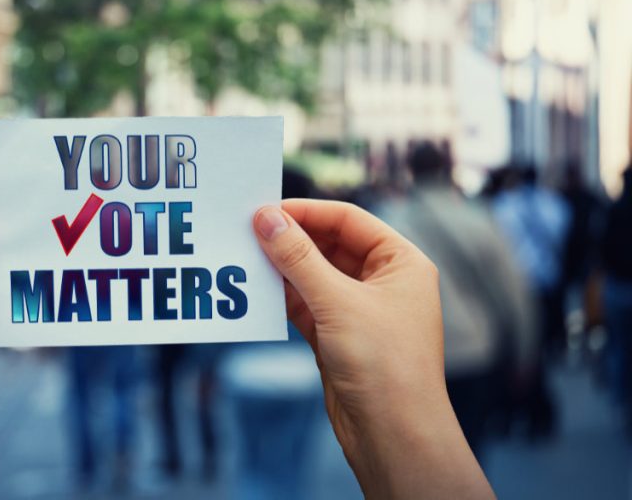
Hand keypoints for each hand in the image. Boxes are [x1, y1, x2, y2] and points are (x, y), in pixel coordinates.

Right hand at [254, 199, 493, 499]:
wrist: (393, 436)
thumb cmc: (384, 364)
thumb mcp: (337, 302)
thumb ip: (298, 258)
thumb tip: (266, 218)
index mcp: (401, 263)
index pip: (349, 220)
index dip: (307, 211)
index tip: (265, 209)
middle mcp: (383, 282)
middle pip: (329, 245)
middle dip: (291, 239)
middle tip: (248, 230)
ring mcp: (359, 311)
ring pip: (313, 276)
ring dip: (282, 268)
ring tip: (244, 256)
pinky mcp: (338, 337)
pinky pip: (305, 304)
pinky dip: (281, 296)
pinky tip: (254, 289)